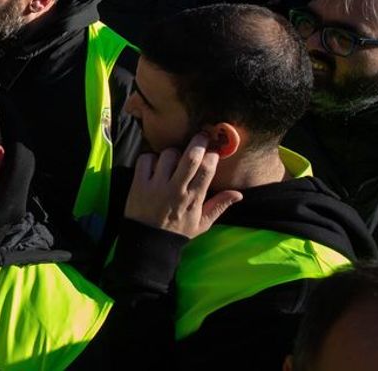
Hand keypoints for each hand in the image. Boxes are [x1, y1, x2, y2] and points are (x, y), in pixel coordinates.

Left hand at [124, 135, 242, 238]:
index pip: (207, 170)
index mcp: (193, 198)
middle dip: (198, 142)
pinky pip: (145, 159)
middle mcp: (176, 189)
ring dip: (173, 152)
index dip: (212, 155)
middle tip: (201, 136)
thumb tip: (239, 194)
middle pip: (190, 157)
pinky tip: (154, 165)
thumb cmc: (177, 231)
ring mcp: (156, 185)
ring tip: (174, 158)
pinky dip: (150, 158)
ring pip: (168, 155)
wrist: (148, 242)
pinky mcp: (138, 183)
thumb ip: (220, 206)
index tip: (214, 151)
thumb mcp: (202, 223)